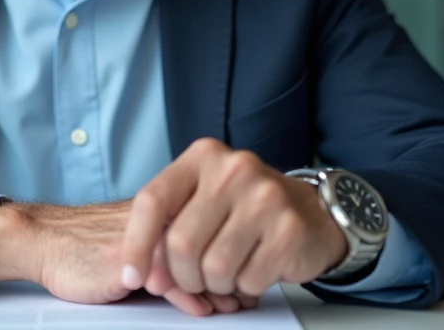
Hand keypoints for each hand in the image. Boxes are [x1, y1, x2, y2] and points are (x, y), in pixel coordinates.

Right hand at [0, 200, 247, 313]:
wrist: (45, 241)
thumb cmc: (88, 245)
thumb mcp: (138, 247)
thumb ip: (173, 257)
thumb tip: (218, 284)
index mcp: (162, 207)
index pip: (211, 226)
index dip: (231, 257)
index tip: (242, 282)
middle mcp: (156, 217)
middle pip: (208, 244)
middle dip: (228, 277)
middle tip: (239, 301)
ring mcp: (142, 237)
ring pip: (194, 262)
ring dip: (213, 289)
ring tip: (222, 306)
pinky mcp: (126, 260)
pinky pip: (168, 281)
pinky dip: (187, 299)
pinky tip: (198, 307)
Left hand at [121, 139, 348, 300]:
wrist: (312, 211)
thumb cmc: (243, 209)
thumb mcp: (202, 198)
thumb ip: (167, 227)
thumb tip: (143, 276)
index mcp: (203, 156)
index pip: (154, 200)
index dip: (136, 244)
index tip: (131, 276)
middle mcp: (234, 169)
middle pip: (182, 242)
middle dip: (183, 275)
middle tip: (194, 279)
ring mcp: (265, 197)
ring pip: (215, 268)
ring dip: (216, 284)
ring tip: (228, 272)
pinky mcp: (289, 229)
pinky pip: (248, 280)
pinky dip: (245, 287)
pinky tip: (254, 269)